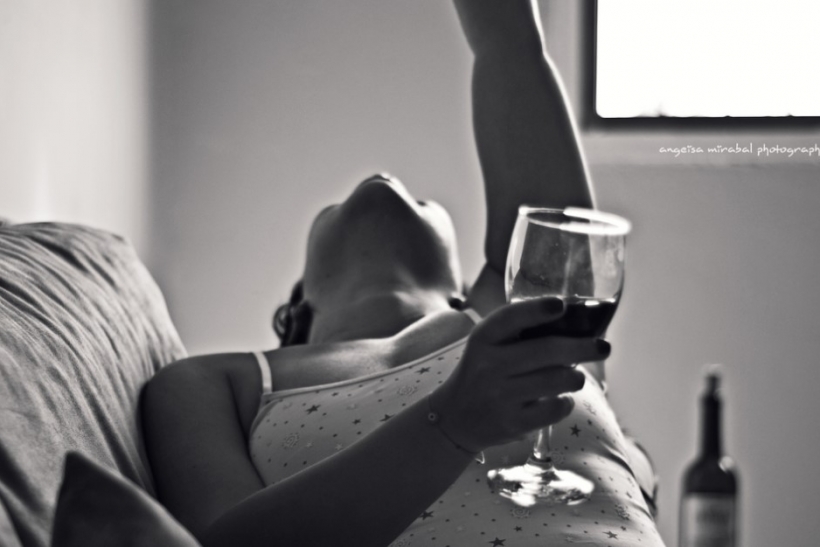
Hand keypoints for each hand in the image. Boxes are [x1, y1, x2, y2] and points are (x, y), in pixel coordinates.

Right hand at [430, 297, 609, 452]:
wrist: (455, 418)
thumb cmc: (483, 372)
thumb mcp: (487, 345)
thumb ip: (518, 331)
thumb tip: (571, 319)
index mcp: (484, 339)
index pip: (510, 318)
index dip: (537, 310)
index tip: (561, 305)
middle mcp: (490, 365)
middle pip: (547, 351)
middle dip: (583, 347)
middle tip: (603, 347)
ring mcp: (501, 395)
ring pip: (557, 380)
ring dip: (576, 377)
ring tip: (576, 377)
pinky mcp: (512, 422)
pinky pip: (554, 408)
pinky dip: (565, 403)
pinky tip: (560, 399)